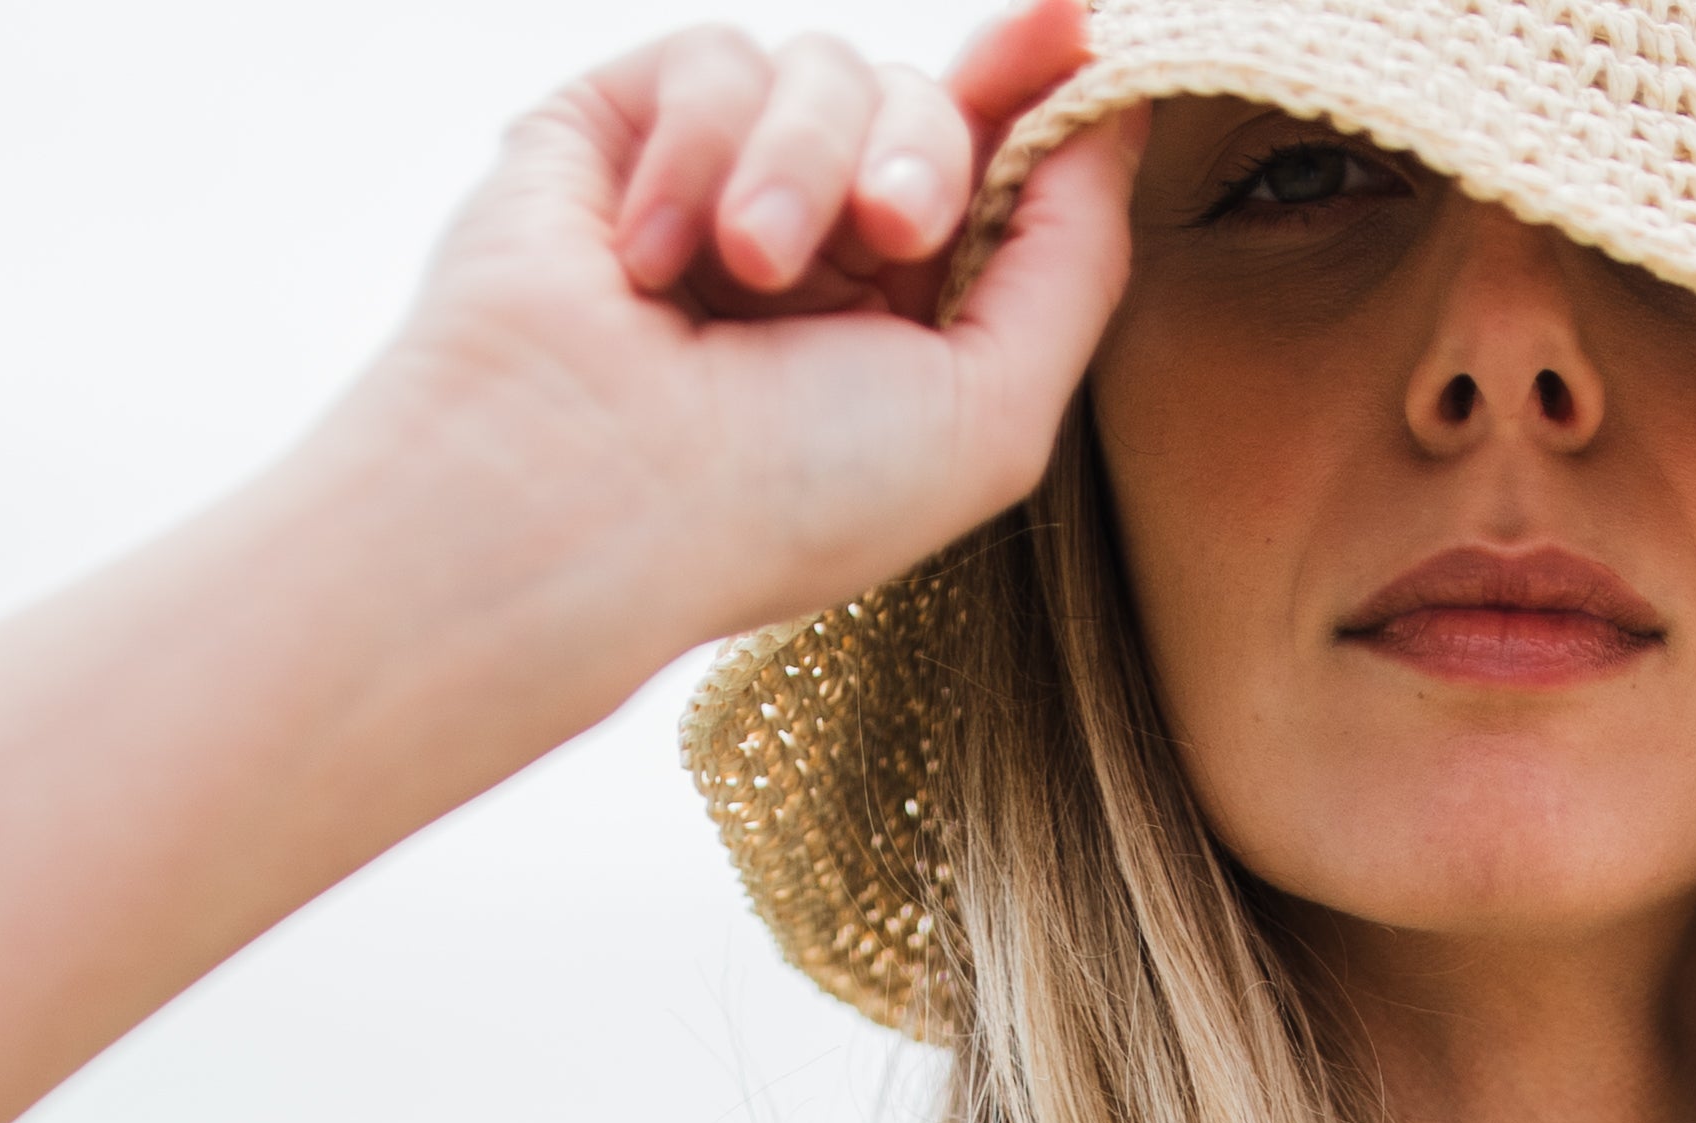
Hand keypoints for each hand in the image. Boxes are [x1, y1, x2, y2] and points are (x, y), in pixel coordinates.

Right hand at [364, 2, 1141, 682]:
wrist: (580, 494)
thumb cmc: (781, 502)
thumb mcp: (990, 414)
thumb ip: (1076, 259)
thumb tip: (1115, 107)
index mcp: (900, 329)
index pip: (988, 169)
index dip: (1033, 91)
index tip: (1074, 25)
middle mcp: (814, 254)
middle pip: (925, 103)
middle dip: (922, 154)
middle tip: (891, 229)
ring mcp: (715, 188)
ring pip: (825, 69)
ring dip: (800, 165)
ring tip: (744, 269)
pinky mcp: (619, 130)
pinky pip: (716, 58)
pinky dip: (698, 150)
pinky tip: (647, 259)